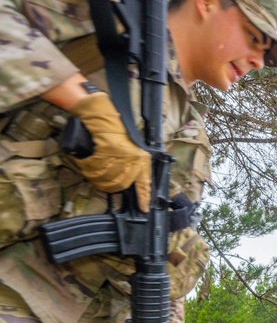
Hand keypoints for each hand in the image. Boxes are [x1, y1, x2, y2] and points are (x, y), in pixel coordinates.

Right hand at [67, 92, 150, 209]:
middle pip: (122, 184)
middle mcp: (134, 158)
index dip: (143, 197)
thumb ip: (131, 164)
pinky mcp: (105, 152)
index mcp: (142, 158)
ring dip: (98, 177)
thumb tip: (127, 182)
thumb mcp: (129, 148)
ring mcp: (119, 156)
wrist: (101, 113)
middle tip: (104, 180)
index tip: (143, 210)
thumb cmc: (115, 129)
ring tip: (93, 170)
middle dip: (112, 185)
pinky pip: (94, 169)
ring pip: (107, 178)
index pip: (145, 183)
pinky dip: (87, 168)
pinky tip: (84, 164)